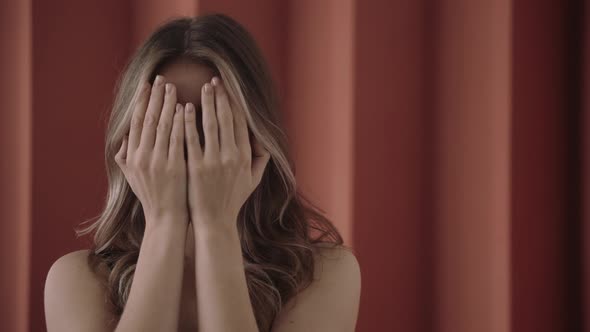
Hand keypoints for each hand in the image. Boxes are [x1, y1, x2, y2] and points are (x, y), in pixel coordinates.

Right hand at [114, 75, 188, 225]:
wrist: (166, 218)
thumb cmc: (152, 196)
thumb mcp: (132, 176)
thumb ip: (126, 156)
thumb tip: (124, 137)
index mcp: (131, 157)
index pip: (136, 122)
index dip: (141, 101)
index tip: (146, 84)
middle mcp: (142, 157)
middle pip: (148, 119)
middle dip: (155, 97)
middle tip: (161, 78)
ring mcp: (158, 162)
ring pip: (162, 126)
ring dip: (168, 104)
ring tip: (173, 87)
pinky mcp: (174, 167)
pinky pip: (178, 139)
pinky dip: (180, 122)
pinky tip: (185, 108)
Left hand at [184, 76, 270, 228]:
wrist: (215, 221)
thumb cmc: (233, 200)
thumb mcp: (253, 180)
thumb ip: (260, 159)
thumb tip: (263, 139)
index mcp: (245, 156)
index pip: (240, 123)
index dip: (234, 103)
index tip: (228, 89)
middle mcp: (231, 156)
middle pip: (226, 119)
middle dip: (220, 97)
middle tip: (214, 81)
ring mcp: (213, 161)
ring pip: (210, 125)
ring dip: (206, 103)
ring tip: (202, 87)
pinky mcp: (196, 167)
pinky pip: (191, 139)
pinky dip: (188, 122)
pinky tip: (184, 108)